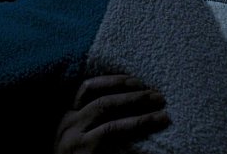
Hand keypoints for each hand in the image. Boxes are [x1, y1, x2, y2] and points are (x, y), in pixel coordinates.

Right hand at [54, 74, 169, 153]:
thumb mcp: (77, 140)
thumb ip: (92, 125)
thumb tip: (124, 108)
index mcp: (66, 118)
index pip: (87, 88)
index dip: (113, 81)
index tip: (136, 80)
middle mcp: (68, 123)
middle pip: (101, 97)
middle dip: (131, 92)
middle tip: (156, 95)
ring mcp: (74, 136)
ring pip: (108, 109)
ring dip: (137, 105)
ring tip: (160, 110)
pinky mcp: (84, 150)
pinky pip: (113, 130)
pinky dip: (136, 125)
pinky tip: (152, 123)